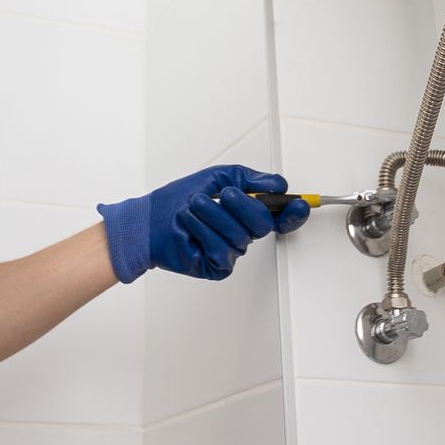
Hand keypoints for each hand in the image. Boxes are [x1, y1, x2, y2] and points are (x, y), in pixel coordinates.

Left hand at [97, 165, 311, 283]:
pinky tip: (190, 225)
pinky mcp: (217, 267)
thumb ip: (250, 179)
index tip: (296, 203)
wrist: (148, 221)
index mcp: (245, 212)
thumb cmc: (177, 199)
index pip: (279, 216)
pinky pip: (222, 250)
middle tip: (223, 194)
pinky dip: (204, 232)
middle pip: (261, 223)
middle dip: (242, 205)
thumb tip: (277, 184)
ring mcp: (230, 251)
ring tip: (194, 207)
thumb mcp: (217, 177)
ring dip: (213, 215)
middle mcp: (241, 232)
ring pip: (239, 235)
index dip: (291, 212)